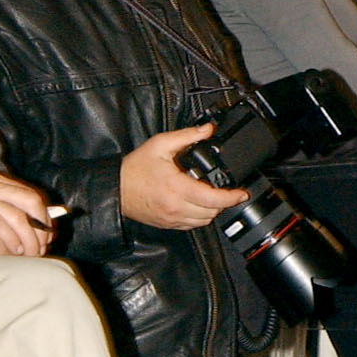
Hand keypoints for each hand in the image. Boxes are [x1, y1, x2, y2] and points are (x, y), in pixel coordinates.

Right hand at [0, 170, 52, 258]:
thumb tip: (21, 229)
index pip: (28, 194)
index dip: (44, 216)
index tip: (49, 235)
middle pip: (29, 201)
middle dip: (41, 226)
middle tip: (44, 246)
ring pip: (15, 215)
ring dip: (28, 237)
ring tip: (31, 254)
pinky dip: (8, 238)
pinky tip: (12, 250)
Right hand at [119, 124, 248, 230]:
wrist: (115, 188)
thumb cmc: (135, 169)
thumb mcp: (160, 144)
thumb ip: (187, 135)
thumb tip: (208, 130)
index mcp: (177, 188)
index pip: (213, 199)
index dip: (231, 197)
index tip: (241, 192)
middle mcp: (176, 207)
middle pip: (212, 212)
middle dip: (224, 202)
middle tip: (228, 191)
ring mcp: (172, 218)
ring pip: (203, 222)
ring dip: (212, 210)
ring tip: (213, 197)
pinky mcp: (167, 224)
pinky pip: (191, 226)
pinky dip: (199, 217)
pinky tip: (198, 204)